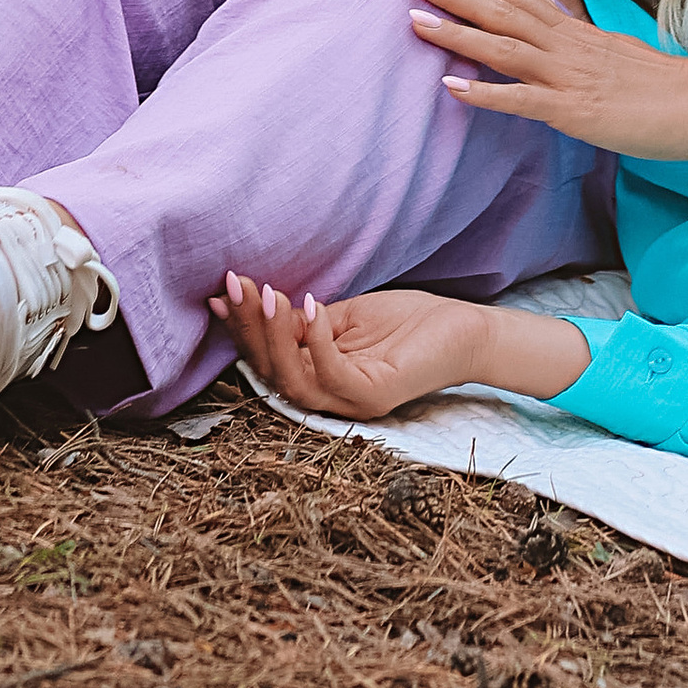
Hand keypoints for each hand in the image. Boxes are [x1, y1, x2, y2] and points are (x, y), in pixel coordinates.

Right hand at [209, 274, 586, 417]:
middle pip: (272, 373)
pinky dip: (316, 340)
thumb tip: (257, 303)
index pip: (268, 360)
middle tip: (235, 286)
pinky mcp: (374, 396)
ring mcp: (351, 402)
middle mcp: (329, 399)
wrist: (464, 331)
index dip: (241, 329)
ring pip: (293, 380)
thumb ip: (304, 321)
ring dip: (274, 335)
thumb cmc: (407, 323)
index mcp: (318, 380)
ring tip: (268, 294)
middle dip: (250, 328)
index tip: (222, 293)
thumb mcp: (345, 316)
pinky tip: (309, 306)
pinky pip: (332, 373)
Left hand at [412, 0, 687, 160]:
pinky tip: (450, 88)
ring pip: (503, 48)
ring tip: (415, 19)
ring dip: (457, 32)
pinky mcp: (574, 111)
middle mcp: (566, 46)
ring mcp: (568, 76)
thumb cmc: (659, 84)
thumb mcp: (611, 48)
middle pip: (502, 10)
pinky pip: (522, 101)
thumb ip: (575, 33)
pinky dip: (484, 93)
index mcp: (574, 31)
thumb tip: (545, 11)